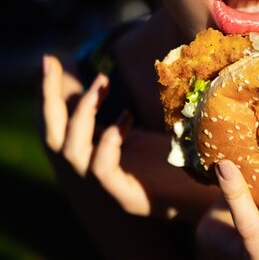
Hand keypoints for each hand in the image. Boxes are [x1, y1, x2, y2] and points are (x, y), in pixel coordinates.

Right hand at [42, 55, 217, 220]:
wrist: (208, 193)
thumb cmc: (178, 161)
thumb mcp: (138, 134)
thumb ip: (116, 116)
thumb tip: (105, 80)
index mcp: (93, 156)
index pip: (58, 124)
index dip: (49, 93)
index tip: (48, 60)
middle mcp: (92, 172)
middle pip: (52, 136)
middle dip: (48, 98)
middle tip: (50, 62)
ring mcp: (108, 188)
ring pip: (72, 153)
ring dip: (82, 113)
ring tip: (101, 83)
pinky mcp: (128, 199)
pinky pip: (102, 170)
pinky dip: (108, 143)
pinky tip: (125, 118)